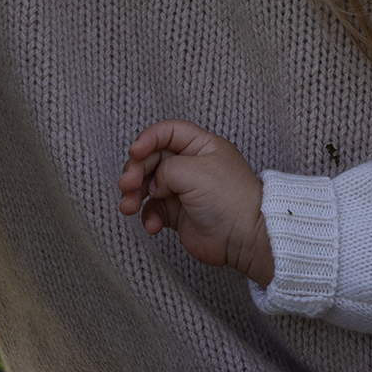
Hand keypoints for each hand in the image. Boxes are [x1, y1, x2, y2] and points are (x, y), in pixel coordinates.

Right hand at [119, 120, 273, 283]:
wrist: (244, 238)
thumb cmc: (229, 199)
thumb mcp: (195, 171)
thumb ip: (165, 168)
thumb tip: (153, 184)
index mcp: (201, 146)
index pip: (167, 132)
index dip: (147, 139)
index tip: (135, 153)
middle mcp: (191, 165)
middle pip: (151, 159)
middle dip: (135, 171)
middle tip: (128, 185)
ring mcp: (183, 190)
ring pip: (147, 185)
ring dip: (134, 195)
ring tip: (129, 207)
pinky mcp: (177, 214)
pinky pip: (153, 210)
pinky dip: (148, 216)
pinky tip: (154, 226)